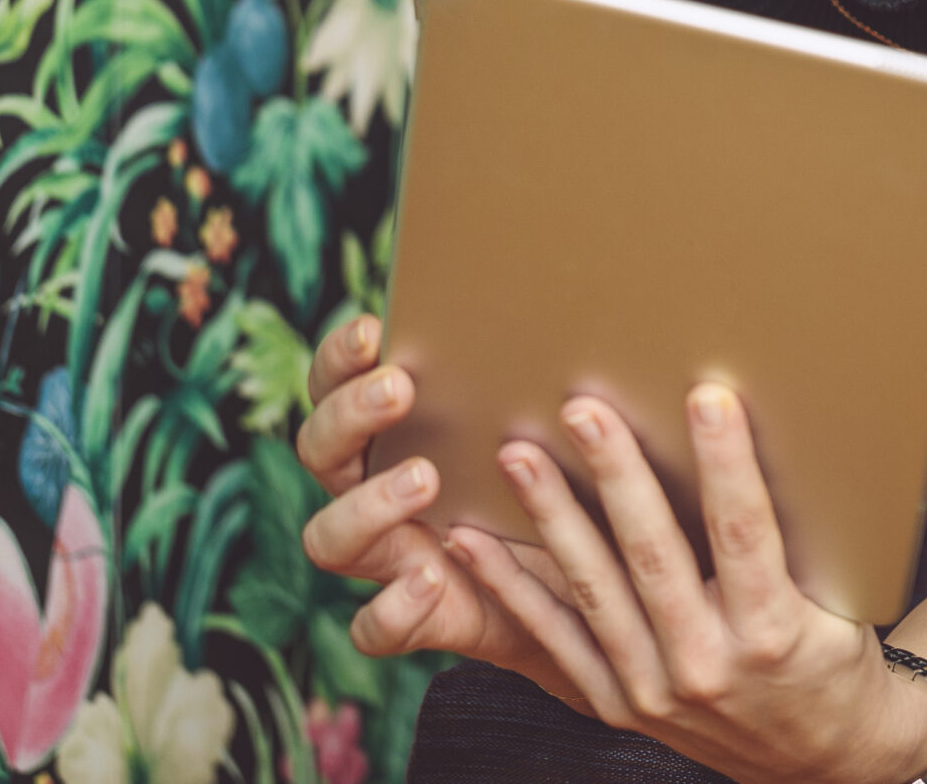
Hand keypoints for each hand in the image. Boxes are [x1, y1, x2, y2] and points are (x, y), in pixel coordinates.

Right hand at [293, 315, 579, 690]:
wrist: (607, 585)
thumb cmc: (581, 480)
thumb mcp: (569, 425)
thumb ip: (559, 376)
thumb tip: (607, 300)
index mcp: (397, 433)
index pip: (335, 385)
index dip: (338, 359)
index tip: (372, 329)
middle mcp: (376, 491)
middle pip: (318, 450)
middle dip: (349, 415)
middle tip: (402, 387)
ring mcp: (391, 557)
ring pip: (329, 537)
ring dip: (369, 504)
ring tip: (426, 477)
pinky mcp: (419, 619)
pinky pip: (374, 626)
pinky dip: (393, 605)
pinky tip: (433, 577)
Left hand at [448, 385, 926, 783]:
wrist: (819, 758)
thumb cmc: (833, 660)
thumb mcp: (837, 601)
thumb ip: (794, 536)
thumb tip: (750, 441)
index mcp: (770, 633)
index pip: (744, 530)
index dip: (725, 462)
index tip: (708, 396)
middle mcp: (706, 666)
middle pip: (653, 555)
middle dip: (615, 475)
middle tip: (584, 410)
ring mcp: (653, 693)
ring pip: (595, 591)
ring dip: (552, 518)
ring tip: (519, 456)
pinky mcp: (617, 707)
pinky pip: (556, 641)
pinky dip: (512, 590)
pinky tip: (473, 542)